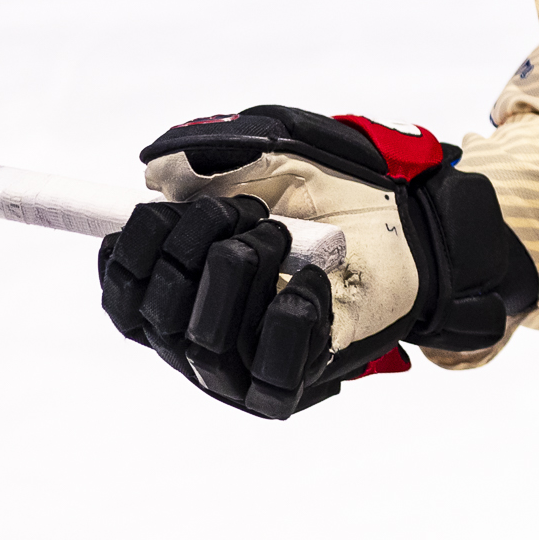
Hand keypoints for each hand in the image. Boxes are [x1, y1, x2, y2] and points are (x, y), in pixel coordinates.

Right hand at [99, 107, 537, 419]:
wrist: (415, 222)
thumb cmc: (336, 193)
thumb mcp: (269, 158)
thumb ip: (207, 157)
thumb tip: (154, 170)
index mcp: (180, 296)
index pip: (123, 301)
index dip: (127, 258)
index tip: (155, 211)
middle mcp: (200, 340)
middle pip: (156, 317)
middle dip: (190, 248)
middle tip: (244, 209)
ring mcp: (245, 369)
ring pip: (204, 341)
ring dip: (240, 270)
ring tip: (283, 235)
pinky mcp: (296, 382)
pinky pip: (271, 364)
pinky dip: (289, 312)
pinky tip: (313, 278)